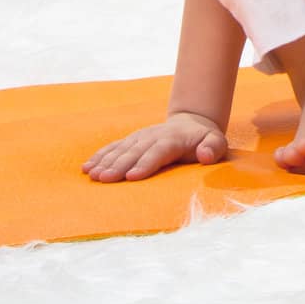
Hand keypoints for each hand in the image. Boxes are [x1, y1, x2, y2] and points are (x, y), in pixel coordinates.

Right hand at [81, 111, 230, 181]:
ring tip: (92, 174)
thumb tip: (205, 155)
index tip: (132, 176)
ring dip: (105, 161)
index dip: (145, 163)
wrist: (191, 123)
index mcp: (174, 140)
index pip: (158, 152)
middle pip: (135, 151)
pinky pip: (113, 147)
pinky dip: (100, 156)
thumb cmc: (205, 140)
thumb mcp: (217, 143)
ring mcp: (140, 137)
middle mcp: (153, 136)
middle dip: (119, 165)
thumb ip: (213, 148)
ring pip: (121, 149)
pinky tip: (86, 167)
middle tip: (104, 179)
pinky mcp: (131, 140)